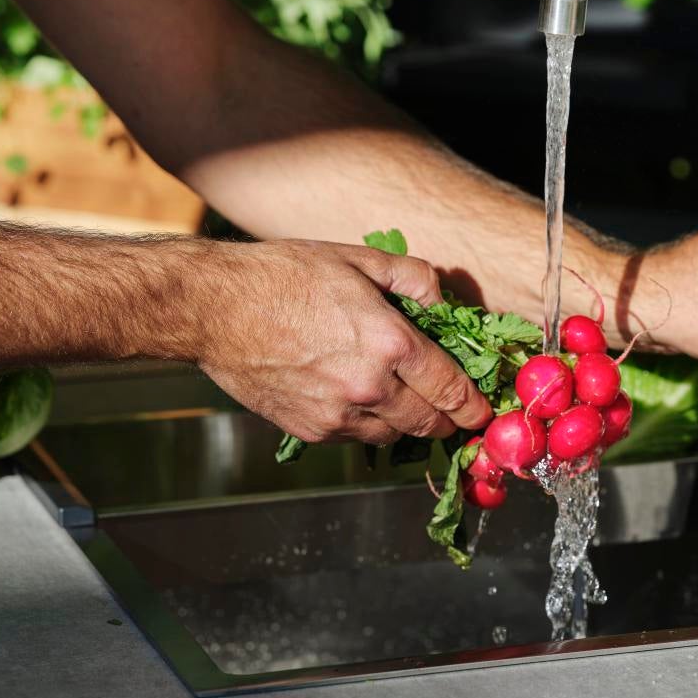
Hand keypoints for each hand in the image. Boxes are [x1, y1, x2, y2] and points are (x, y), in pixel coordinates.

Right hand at [197, 240, 493, 443]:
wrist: (214, 309)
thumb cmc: (283, 275)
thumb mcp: (356, 259)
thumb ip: (411, 277)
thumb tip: (441, 300)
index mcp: (389, 343)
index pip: (452, 389)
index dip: (474, 405)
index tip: (483, 411)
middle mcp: (369, 387)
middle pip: (430, 423)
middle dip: (449, 421)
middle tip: (456, 413)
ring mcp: (337, 415)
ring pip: (395, 436)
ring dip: (408, 423)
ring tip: (409, 402)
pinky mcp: (310, 430)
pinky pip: (357, 438)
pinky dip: (369, 425)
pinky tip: (363, 400)